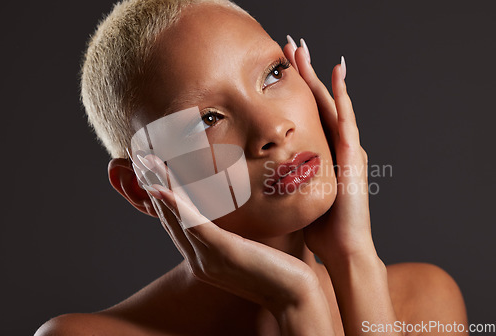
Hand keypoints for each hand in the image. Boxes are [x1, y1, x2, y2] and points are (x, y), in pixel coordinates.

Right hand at [133, 154, 332, 333]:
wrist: (293, 298)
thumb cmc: (275, 272)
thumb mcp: (246, 252)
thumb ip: (230, 238)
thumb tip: (228, 220)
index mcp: (202, 258)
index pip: (175, 224)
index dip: (161, 198)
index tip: (152, 174)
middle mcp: (198, 260)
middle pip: (169, 218)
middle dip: (153, 187)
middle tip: (140, 160)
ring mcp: (208, 258)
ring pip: (176, 218)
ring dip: (158, 189)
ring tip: (146, 165)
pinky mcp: (223, 252)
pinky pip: (194, 225)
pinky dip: (177, 206)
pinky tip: (163, 189)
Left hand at [283, 38, 373, 261]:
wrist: (342, 249)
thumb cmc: (320, 228)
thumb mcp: (296, 197)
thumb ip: (283, 181)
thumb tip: (256, 176)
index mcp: (323, 153)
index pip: (306, 114)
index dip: (295, 90)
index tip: (279, 69)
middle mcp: (337, 146)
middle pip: (318, 102)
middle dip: (304, 73)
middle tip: (291, 47)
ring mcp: (348, 149)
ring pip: (331, 102)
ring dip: (318, 75)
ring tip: (305, 50)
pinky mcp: (353, 155)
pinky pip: (347, 118)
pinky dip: (343, 94)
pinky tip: (337, 72)